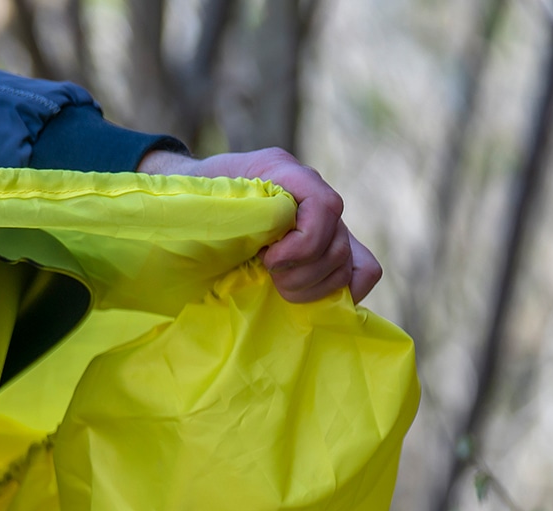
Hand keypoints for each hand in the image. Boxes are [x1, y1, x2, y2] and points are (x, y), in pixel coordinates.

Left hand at [139, 147, 382, 304]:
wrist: (190, 202)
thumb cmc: (195, 201)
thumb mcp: (206, 199)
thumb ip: (236, 210)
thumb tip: (266, 237)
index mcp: (286, 174)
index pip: (326, 207)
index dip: (302, 243)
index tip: (266, 258)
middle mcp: (314, 196)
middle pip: (339, 243)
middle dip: (300, 272)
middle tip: (266, 274)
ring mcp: (325, 224)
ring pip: (347, 263)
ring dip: (311, 286)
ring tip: (276, 285)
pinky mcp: (327, 249)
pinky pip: (362, 272)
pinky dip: (339, 292)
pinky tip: (303, 295)